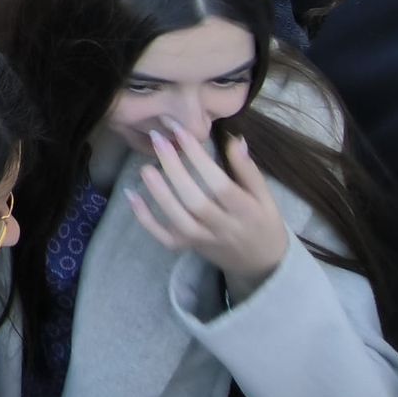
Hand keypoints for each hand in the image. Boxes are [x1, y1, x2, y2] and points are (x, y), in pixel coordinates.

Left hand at [124, 119, 288, 298]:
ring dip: (159, 194)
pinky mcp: (189, 248)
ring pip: (178, 221)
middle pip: (195, 202)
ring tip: (146, 167)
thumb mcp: (265, 197)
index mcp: (246, 212)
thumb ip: (248, 169)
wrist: (262, 264)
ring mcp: (204, 241)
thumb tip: (233, 138)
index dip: (199, 158)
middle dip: (174, 170)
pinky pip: (165, 238)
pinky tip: (131, 195)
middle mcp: (223, 228)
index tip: (181, 132)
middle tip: (159, 140)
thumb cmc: (263, 223)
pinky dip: (146, 220)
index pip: (220, 185)